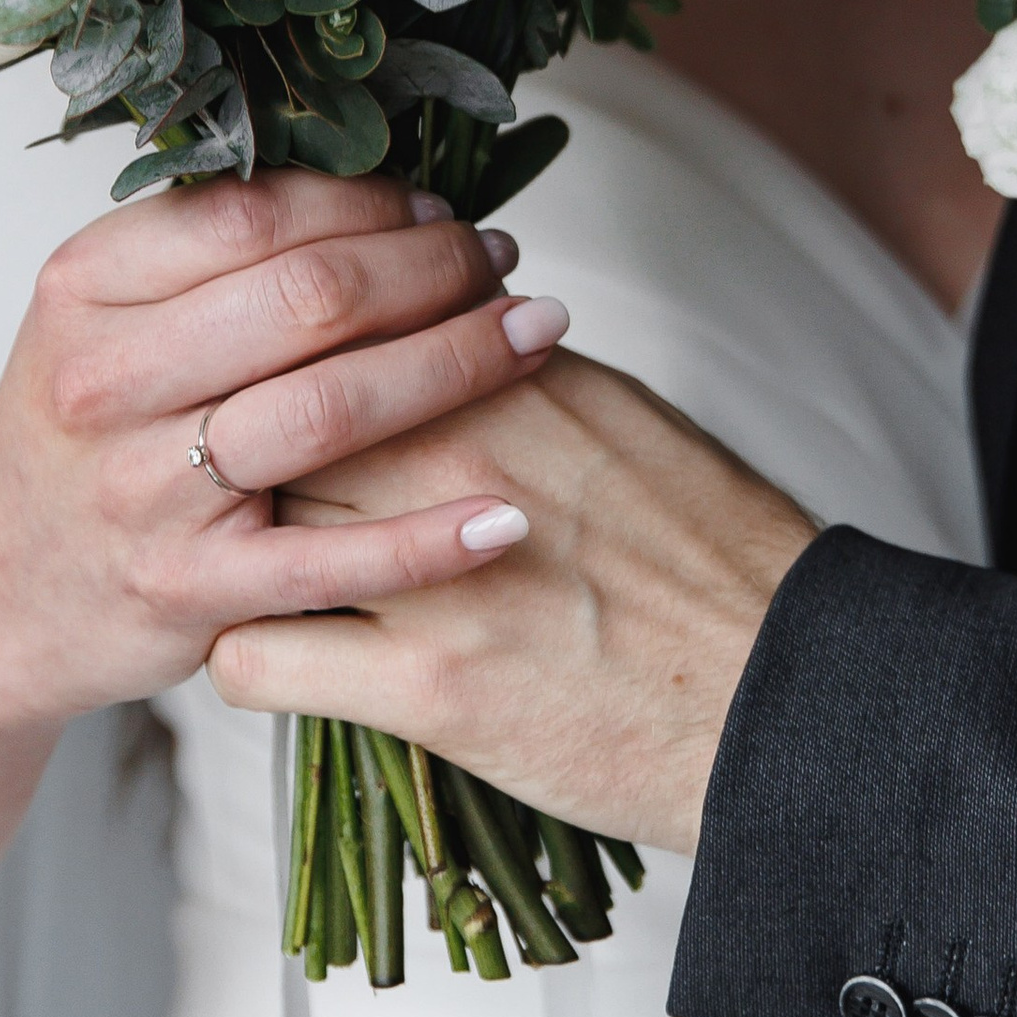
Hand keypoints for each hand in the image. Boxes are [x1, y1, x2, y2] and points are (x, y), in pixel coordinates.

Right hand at [0, 169, 571, 743]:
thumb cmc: (82, 437)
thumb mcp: (103, 317)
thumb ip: (209, 250)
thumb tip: (377, 181)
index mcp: (86, 289)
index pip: (258, 215)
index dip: (372, 203)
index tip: (441, 206)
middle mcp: (106, 382)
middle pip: (308, 300)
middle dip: (433, 269)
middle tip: (503, 259)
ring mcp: (146, 493)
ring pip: (330, 410)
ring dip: (456, 364)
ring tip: (534, 333)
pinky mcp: (188, 594)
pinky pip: (331, 563)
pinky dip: (430, 541)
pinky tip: (510, 517)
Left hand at [208, 351, 815, 849]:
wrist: (784, 692)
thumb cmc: (712, 555)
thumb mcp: (617, 414)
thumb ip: (510, 367)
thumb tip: (438, 324)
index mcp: (502, 378)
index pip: (331, 327)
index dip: (287, 362)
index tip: (275, 389)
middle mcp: (454, 458)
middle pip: (272, 413)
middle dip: (244, 447)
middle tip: (239, 481)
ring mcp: (430, 575)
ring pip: (242, 527)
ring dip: (232, 547)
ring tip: (248, 566)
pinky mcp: (423, 691)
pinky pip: (251, 659)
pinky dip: (245, 658)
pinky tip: (275, 654)